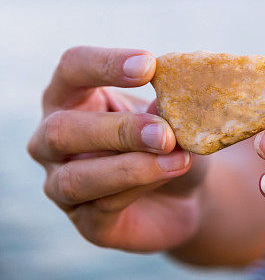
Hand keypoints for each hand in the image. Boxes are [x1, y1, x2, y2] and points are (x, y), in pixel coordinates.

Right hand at [27, 46, 206, 251]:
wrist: (188, 191)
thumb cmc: (170, 138)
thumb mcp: (171, 113)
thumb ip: (166, 103)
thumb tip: (173, 92)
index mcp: (72, 96)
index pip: (71, 68)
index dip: (104, 64)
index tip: (149, 66)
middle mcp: (52, 140)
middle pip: (61, 130)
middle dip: (118, 130)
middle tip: (164, 132)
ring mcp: (62, 185)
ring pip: (76, 178)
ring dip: (131, 166)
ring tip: (178, 157)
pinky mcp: (86, 222)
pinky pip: (103, 207)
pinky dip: (142, 187)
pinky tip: (174, 172)